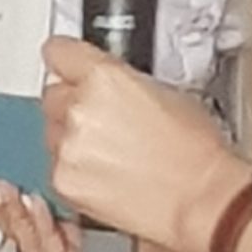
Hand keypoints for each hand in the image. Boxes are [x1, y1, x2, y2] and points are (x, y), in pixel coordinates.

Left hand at [40, 39, 239, 251]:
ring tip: (112, 154)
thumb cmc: (194, 151)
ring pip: (52, 132)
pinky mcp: (62, 180)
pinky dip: (75, 170)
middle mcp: (79, 109)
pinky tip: (107, 175)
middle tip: (104, 122)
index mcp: (104, 78)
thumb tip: (104, 85)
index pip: (58, 51)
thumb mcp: (163, 92)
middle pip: (52, 94)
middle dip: (72, 105)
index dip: (66, 61)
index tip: (67, 66)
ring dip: (72, 139)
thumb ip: (119, 82)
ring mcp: (67, 147)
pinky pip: (56, 166)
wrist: (199, 199)